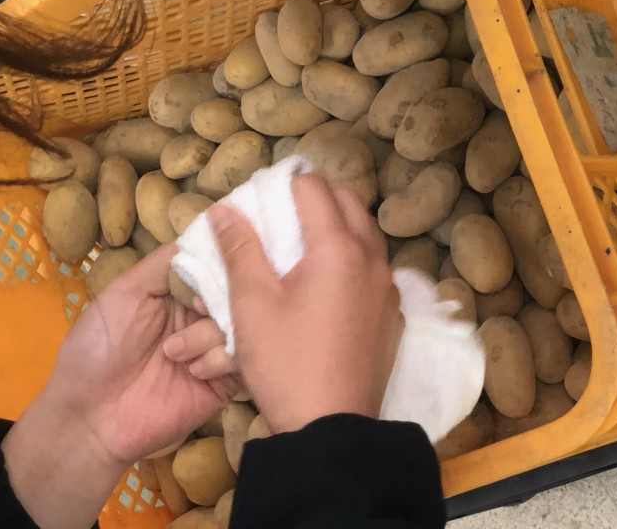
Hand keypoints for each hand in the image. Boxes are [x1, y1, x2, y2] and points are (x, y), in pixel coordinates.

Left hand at [3, 244, 238, 528]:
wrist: (90, 419)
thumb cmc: (98, 349)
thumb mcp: (124, 293)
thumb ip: (165, 262)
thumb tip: (208, 228)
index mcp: (179, 289)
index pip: (217, 262)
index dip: (224, 257)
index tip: (225, 257)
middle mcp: (202, 314)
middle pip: (237, 290)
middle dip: (223, 294)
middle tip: (197, 308)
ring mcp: (215, 347)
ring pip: (244, 323)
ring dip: (211, 334)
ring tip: (176, 354)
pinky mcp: (225, 381)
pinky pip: (244, 359)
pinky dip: (222, 359)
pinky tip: (193, 371)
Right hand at [209, 174, 402, 433]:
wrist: (331, 430)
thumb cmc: (286, 363)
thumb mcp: (251, 305)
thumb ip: (239, 249)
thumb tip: (224, 210)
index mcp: (337, 248)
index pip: (314, 187)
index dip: (284, 185)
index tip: (261, 200)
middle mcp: (372, 259)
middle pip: (347, 202)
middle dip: (315, 198)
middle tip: (280, 216)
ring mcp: (388, 288)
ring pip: (365, 234)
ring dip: (336, 226)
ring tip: (300, 248)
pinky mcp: (392, 315)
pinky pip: (374, 268)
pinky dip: (351, 258)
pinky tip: (324, 285)